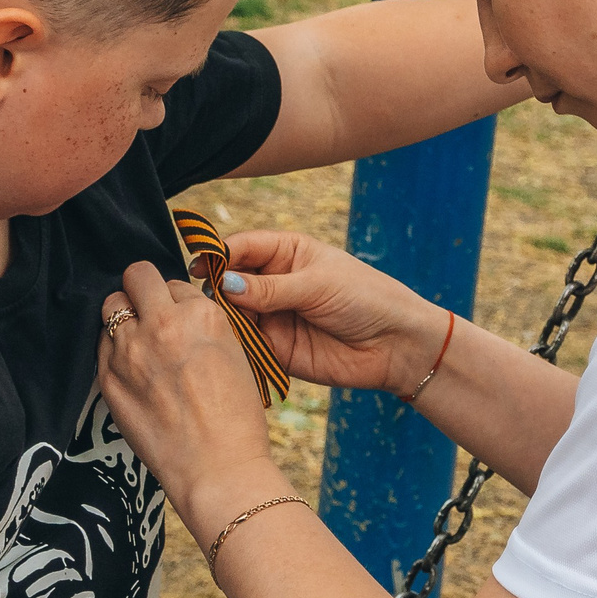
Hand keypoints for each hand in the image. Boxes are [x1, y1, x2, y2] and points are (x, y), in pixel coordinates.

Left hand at [97, 262, 282, 522]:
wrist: (217, 468)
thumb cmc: (235, 420)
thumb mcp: (235, 356)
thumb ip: (203, 327)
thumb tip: (181, 314)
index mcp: (202, 315)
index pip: (177, 284)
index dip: (177, 301)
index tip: (180, 320)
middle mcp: (162, 323)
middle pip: (137, 276)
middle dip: (142, 289)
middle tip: (149, 312)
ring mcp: (130, 350)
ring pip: (111, 305)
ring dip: (124, 318)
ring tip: (138, 342)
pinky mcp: (108, 377)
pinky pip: (102, 344)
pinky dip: (114, 350)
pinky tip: (132, 371)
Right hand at [218, 230, 448, 395]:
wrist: (396, 345)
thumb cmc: (366, 298)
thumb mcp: (318, 284)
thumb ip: (271, 288)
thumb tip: (225, 285)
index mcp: (285, 253)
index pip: (241, 247)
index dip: (218, 255)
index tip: (200, 266)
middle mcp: (273, 283)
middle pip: (229, 282)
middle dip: (215, 290)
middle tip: (207, 301)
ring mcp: (272, 316)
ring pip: (232, 315)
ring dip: (221, 320)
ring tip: (218, 325)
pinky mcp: (275, 350)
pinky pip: (245, 346)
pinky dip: (234, 347)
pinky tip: (229, 348)